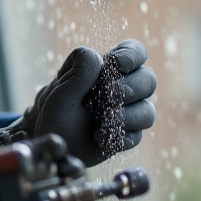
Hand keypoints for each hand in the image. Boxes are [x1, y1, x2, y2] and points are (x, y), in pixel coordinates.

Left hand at [0, 39, 156, 166]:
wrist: (52, 148)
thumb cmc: (53, 115)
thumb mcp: (60, 94)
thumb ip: (79, 73)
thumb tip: (99, 56)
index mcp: (106, 69)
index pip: (134, 51)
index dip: (132, 55)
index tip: (117, 64)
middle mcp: (123, 88)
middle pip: (148, 80)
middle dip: (129, 88)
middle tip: (106, 97)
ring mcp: (128, 113)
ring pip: (147, 111)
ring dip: (126, 116)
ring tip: (100, 124)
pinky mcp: (127, 136)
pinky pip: (137, 136)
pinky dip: (120, 137)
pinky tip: (100, 139)